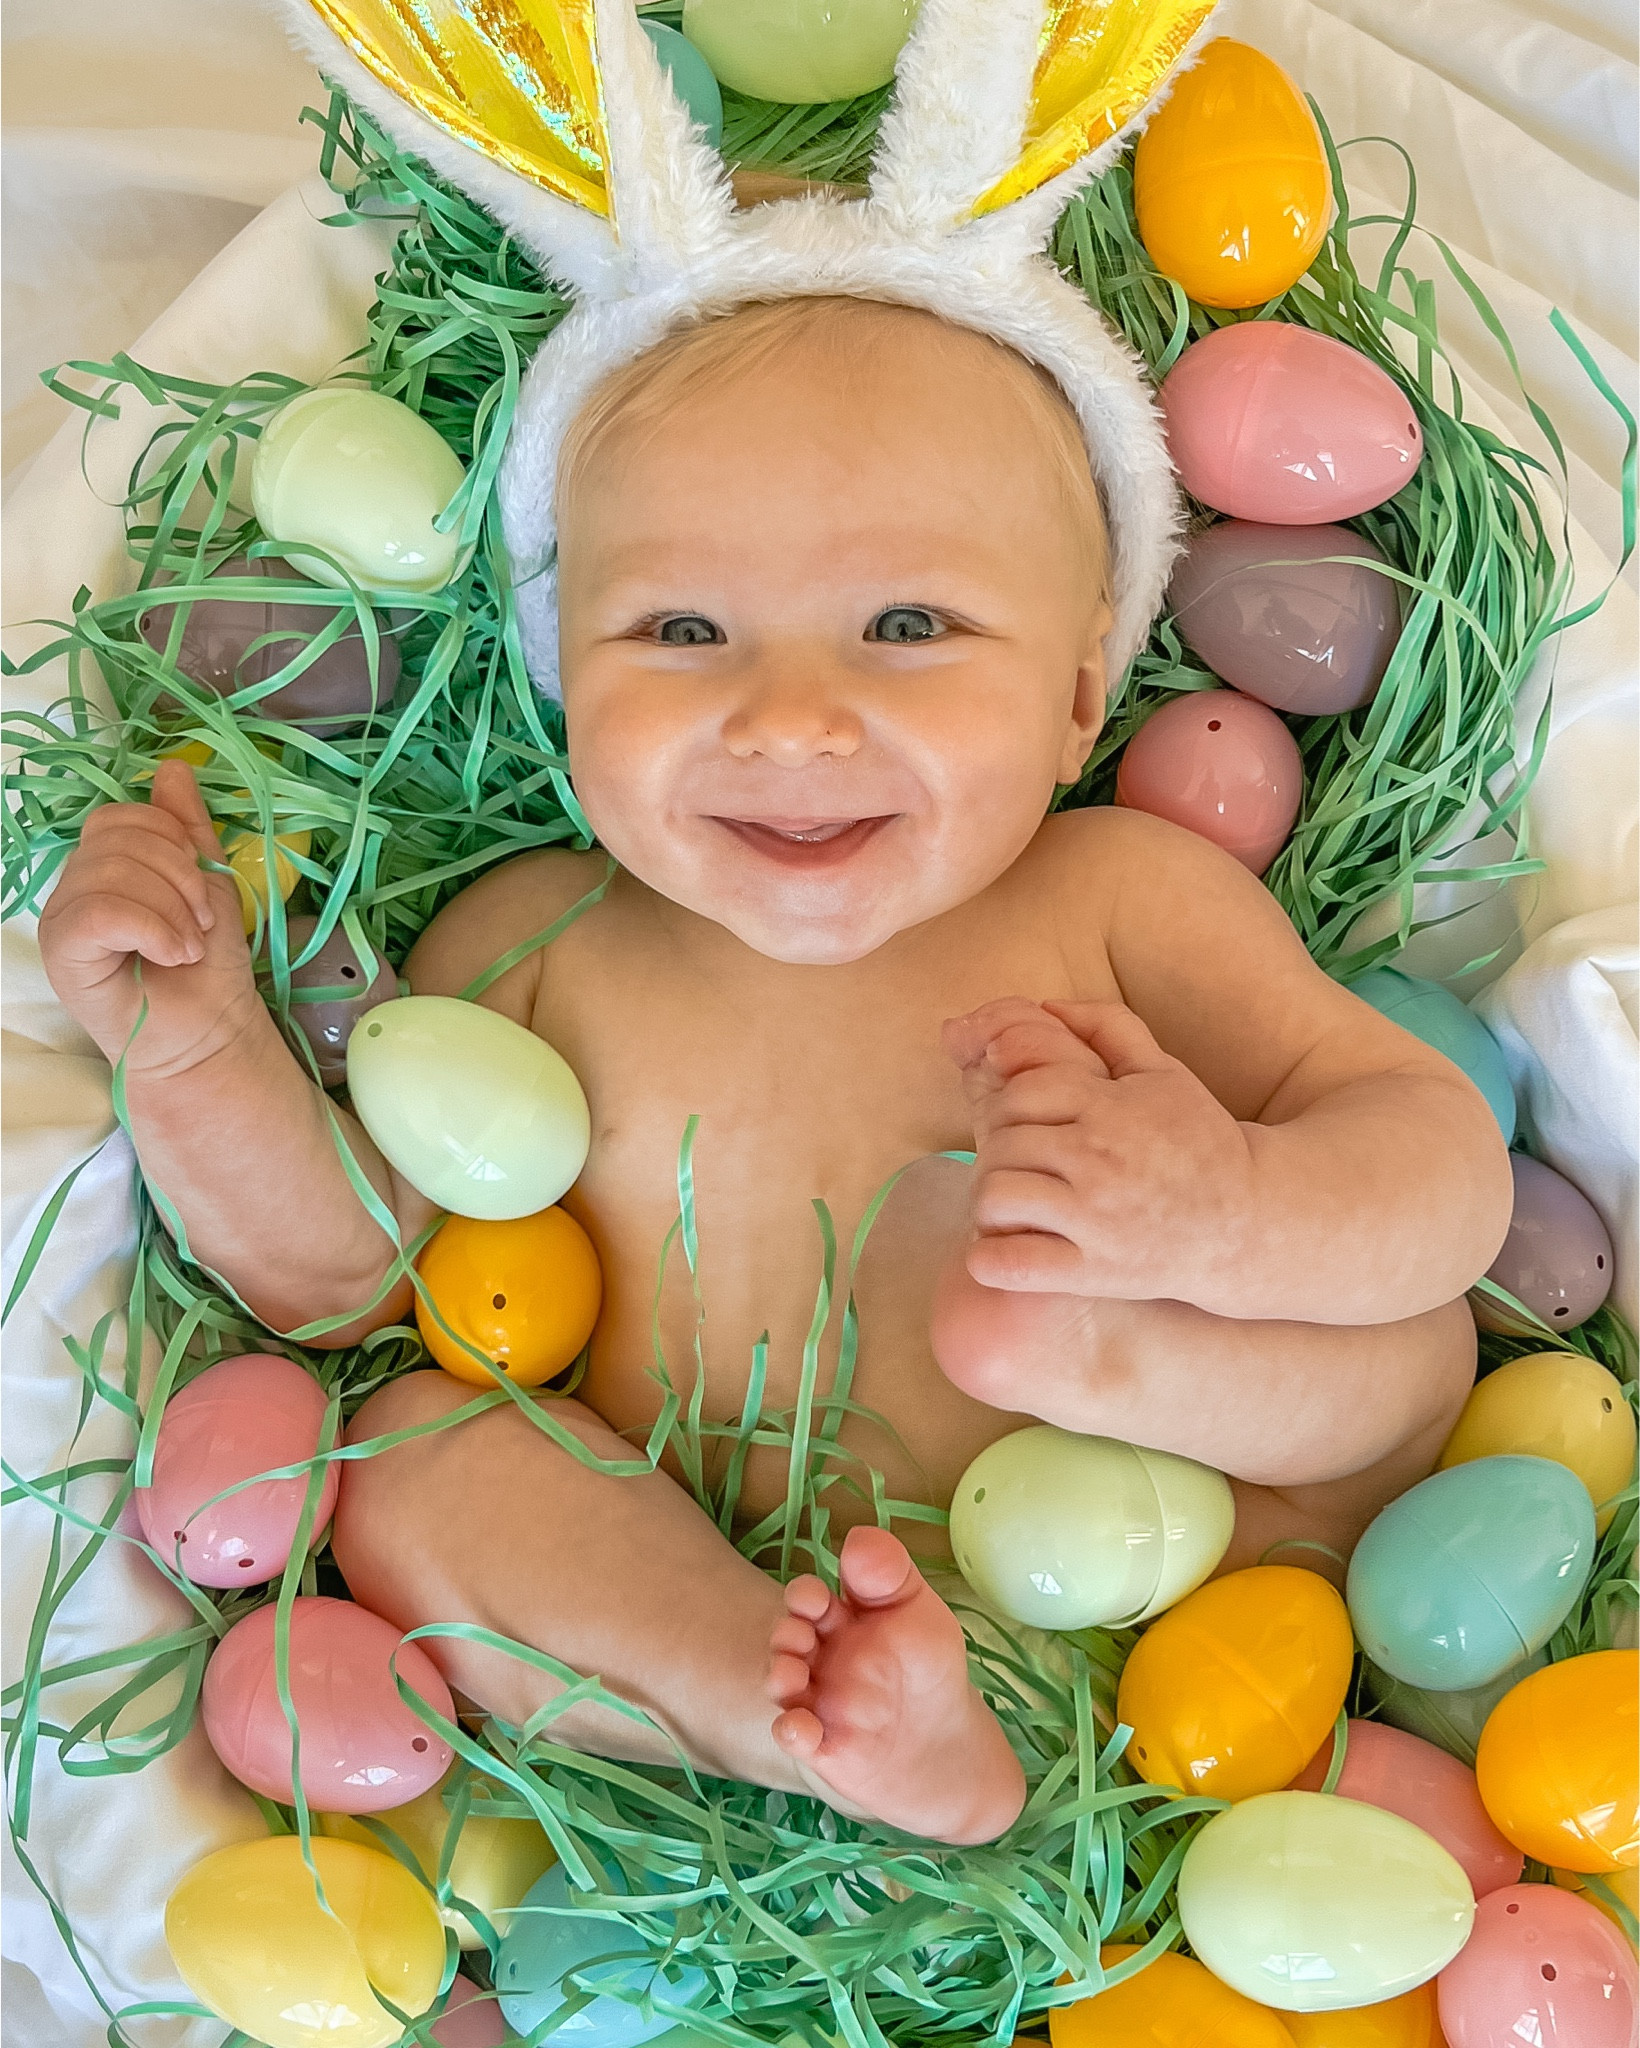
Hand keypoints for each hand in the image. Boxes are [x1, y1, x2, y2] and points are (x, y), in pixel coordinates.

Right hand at [38, 760, 262, 1077]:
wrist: (212, 1032)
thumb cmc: (209, 966)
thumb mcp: (209, 883)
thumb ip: (188, 829)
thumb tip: (172, 768)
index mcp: (105, 866)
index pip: (123, 816)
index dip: (173, 840)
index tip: (203, 890)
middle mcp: (75, 887)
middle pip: (117, 838)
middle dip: (178, 878)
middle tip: (200, 925)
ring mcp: (63, 919)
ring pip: (111, 871)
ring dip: (172, 910)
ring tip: (189, 945)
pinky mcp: (62, 953)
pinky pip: (99, 911)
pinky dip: (151, 928)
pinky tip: (173, 954)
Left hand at [942, 997, 1256, 1305]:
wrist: (1247, 1222)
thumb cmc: (1200, 1143)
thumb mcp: (1164, 1072)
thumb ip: (1108, 1027)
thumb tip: (1047, 1005)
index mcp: (1111, 1108)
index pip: (1022, 1092)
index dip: (1012, 1105)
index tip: (1026, 1125)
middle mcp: (1099, 1161)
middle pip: (1002, 1143)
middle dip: (999, 1152)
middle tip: (1019, 1167)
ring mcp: (1094, 1219)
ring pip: (996, 1196)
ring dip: (991, 1201)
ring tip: (1012, 1206)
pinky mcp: (1092, 1270)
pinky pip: (1010, 1263)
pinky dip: (991, 1259)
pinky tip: (1005, 1250)